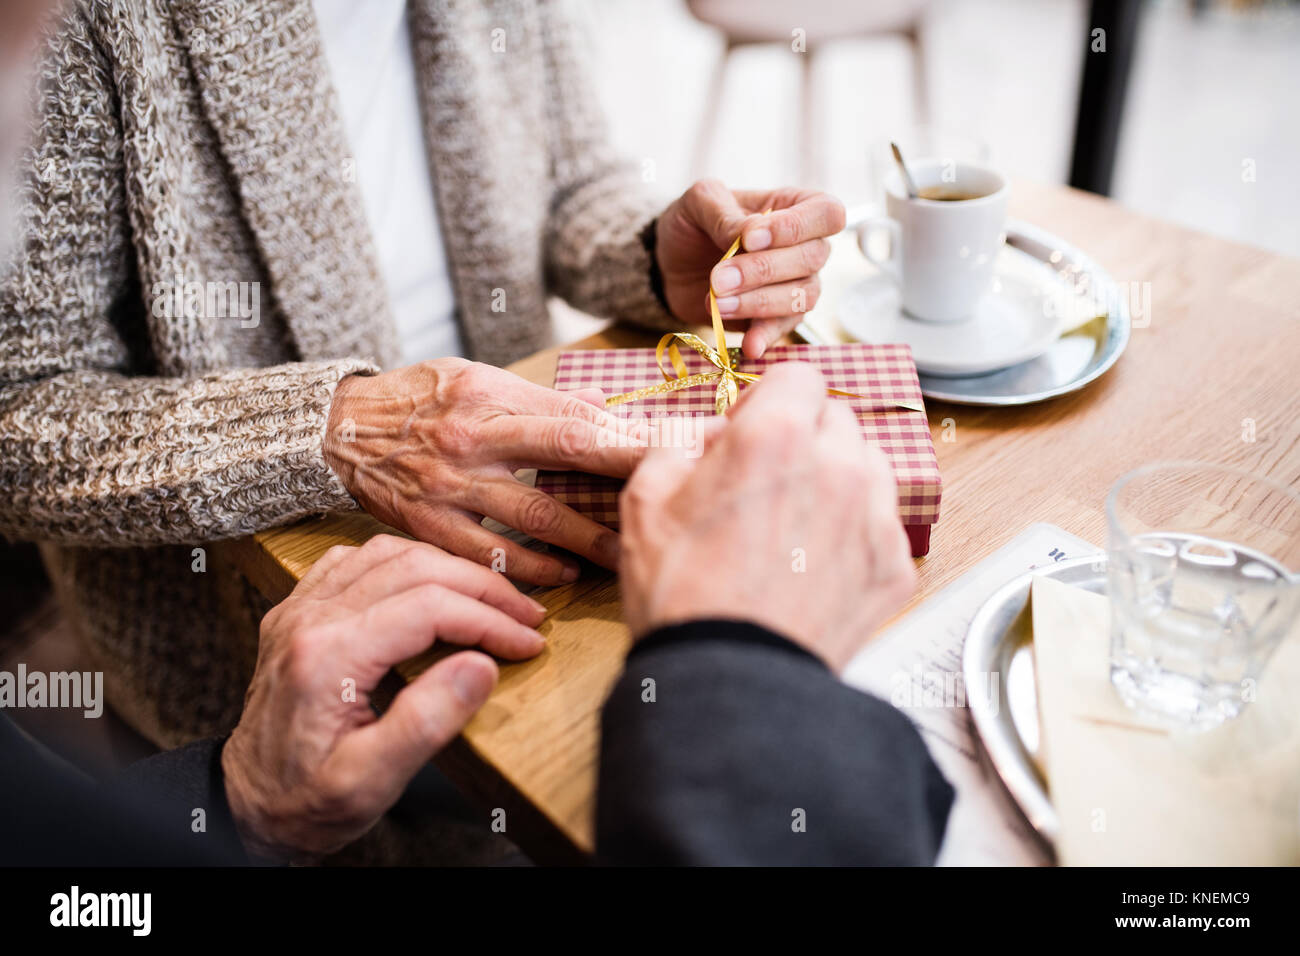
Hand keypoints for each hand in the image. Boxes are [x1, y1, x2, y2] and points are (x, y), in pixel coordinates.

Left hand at [222, 534, 546, 861]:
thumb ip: (425, 723)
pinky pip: (355, 559)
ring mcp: (299, 609)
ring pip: (387, 551)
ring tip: (489, 596)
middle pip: (415, 567)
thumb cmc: (305, 802)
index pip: (429, 608)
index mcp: (326, 657)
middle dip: (481, 586)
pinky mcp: (297, 611)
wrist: (246, 805)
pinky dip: (403, 561)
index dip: (489, 620)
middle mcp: (308, 619)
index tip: (528, 641)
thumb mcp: (369, 783)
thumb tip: (479, 667)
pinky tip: (429, 583)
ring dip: (447, 567)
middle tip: (525, 614)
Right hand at [325, 359, 647, 585]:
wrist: (336, 428)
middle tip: (674, 495)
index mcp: (489, 393)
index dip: (630, 432)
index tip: (676, 446)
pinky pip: (489, 555)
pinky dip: (530, 569)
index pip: (577, 414)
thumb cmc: (417, 399)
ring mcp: (451, 484)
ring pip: (536, 515)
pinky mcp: (430, 525)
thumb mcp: (473, 378)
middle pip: (567, 453)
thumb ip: (537, 401)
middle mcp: (474, 436)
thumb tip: (604, 413)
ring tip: (628, 554)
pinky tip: (562, 575)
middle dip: (627, 475)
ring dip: (589, 539)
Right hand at [618, 363, 914, 671]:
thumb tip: (707, 435)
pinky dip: (853, 534)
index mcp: (776, 435)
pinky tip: (812, 566)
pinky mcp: (893, 566)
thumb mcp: (646, 499)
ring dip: (836, 479)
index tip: (753, 427)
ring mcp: (874, 516)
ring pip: (868, 467)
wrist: (727, 679)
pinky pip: (879, 525)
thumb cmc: (682, 594)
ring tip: (794, 524)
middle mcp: (838, 465)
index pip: (799, 374)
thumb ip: (679, 443)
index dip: (770, 399)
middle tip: (767, 481)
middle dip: (805, 437)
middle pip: (837, 418)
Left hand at [656, 181, 845, 358]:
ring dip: (759, 302)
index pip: (826, 213)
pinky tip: (749, 344)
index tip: (750, 239)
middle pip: (812, 258)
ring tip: (717, 303)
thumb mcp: (698, 202)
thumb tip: (750, 235)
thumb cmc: (693, 225)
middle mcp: (807, 245)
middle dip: (763, 270)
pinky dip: (766, 336)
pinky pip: (784, 328)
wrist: (670, 265)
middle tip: (718, 278)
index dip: (794, 227)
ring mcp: (797, 284)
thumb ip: (724, 213)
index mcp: (796, 205)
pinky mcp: (777, 317)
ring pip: (802, 296)